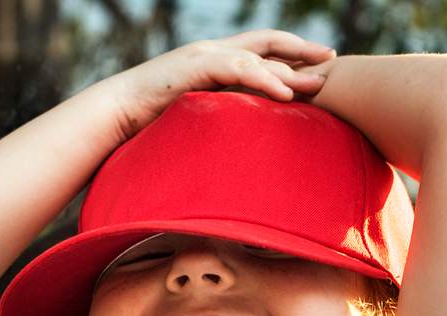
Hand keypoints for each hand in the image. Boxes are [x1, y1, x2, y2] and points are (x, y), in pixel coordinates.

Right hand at [103, 29, 336, 141]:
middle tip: (332, 59)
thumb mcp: (192, 117)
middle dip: (301, 50)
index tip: (319, 64)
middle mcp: (212, 51)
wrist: (115, 113)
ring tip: (318, 83)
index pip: (259, 50)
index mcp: (213, 60)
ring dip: (290, 69)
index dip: (290, 54)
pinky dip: (264, 79)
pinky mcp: (195, 67)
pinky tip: (285, 93)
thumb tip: (238, 141)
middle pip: (267, 43)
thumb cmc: (148, 122)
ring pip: (257, 55)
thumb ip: (217, 118)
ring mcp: (204, 56)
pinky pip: (238, 69)